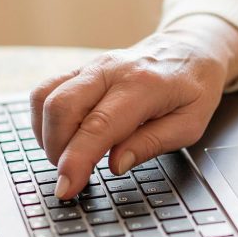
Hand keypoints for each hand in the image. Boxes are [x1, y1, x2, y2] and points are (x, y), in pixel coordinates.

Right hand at [30, 15, 237, 198]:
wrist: (191, 49)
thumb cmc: (194, 88)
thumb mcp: (190, 125)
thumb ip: (152, 144)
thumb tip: (116, 164)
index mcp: (143, 86)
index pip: (98, 126)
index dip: (76, 160)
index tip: (66, 187)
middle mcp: (110, 71)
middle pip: (60, 107)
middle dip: (56, 151)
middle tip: (71, 176)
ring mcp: (91, 67)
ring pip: (45, 96)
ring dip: (46, 135)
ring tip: (67, 157)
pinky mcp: (80, 70)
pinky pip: (46, 91)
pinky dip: (44, 120)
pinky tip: (62, 138)